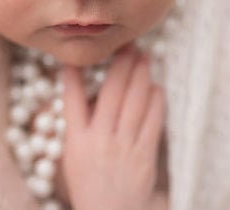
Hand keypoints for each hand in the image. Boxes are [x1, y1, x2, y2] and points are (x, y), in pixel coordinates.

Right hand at [60, 44, 165, 209]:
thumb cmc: (90, 185)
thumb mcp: (74, 156)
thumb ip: (80, 125)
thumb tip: (89, 91)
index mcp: (77, 141)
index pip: (72, 101)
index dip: (74, 76)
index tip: (77, 55)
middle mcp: (99, 141)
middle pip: (111, 94)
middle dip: (121, 66)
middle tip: (128, 44)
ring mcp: (123, 148)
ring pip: (134, 103)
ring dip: (140, 76)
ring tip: (145, 57)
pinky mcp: (144, 157)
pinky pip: (152, 123)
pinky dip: (155, 102)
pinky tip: (156, 87)